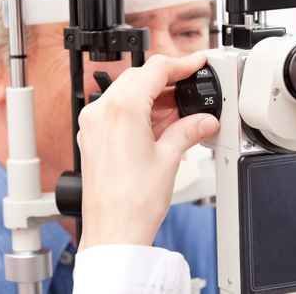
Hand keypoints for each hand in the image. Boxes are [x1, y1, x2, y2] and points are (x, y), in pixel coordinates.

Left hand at [77, 53, 219, 249]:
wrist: (113, 232)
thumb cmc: (133, 202)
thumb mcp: (170, 158)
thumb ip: (188, 130)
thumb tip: (203, 120)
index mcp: (121, 109)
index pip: (155, 69)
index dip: (182, 63)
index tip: (197, 63)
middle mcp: (101, 112)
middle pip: (139, 78)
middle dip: (168, 82)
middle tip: (192, 90)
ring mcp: (93, 125)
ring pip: (127, 94)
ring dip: (154, 98)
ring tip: (181, 114)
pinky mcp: (92, 138)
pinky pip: (117, 112)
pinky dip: (139, 112)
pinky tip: (160, 124)